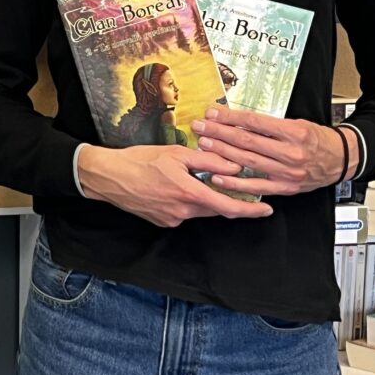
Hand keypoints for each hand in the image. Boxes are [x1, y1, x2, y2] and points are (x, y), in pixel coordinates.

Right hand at [77, 143, 273, 226]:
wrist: (107, 176)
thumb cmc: (139, 161)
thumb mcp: (176, 153)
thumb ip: (208, 161)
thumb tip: (234, 166)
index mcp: (190, 193)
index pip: (229, 206)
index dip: (251, 209)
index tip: (267, 208)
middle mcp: (184, 211)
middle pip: (216, 208)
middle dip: (226, 198)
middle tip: (232, 184)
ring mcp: (172, 218)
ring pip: (199, 210)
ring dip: (203, 197)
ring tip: (192, 179)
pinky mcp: (162, 221)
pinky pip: (183, 212)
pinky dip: (186, 201)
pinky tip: (173, 186)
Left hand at [192, 105, 352, 197]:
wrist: (341, 159)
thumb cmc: (317, 139)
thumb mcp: (297, 123)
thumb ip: (269, 125)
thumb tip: (235, 120)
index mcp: (294, 133)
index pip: (254, 123)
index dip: (230, 118)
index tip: (212, 113)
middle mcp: (290, 153)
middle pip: (247, 141)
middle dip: (219, 133)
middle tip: (200, 127)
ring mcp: (287, 173)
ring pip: (248, 162)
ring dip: (222, 153)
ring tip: (204, 145)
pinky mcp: (285, 188)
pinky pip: (256, 186)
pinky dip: (235, 182)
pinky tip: (217, 176)